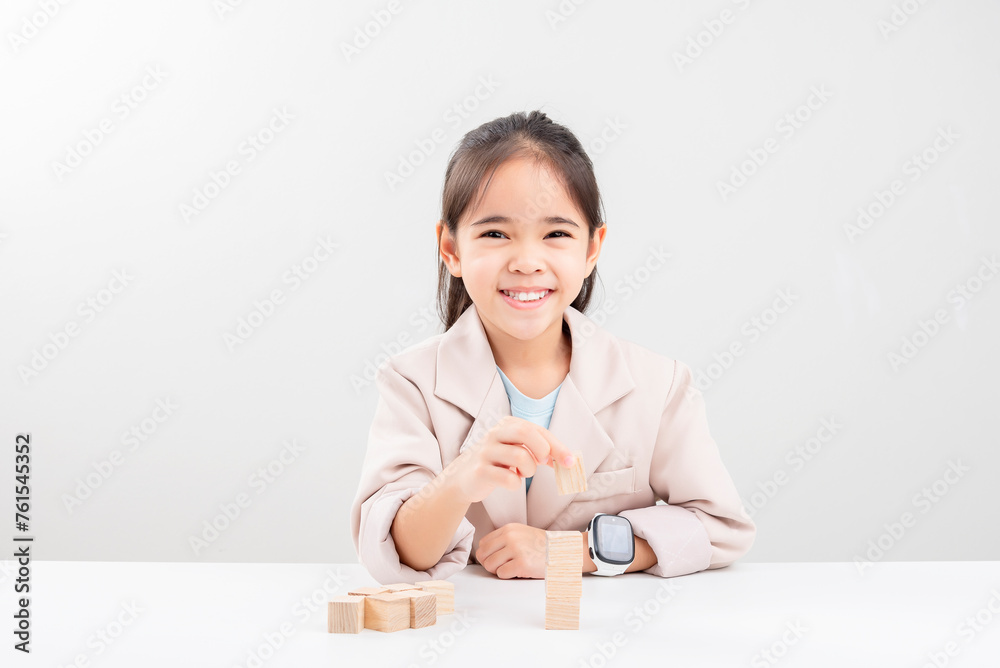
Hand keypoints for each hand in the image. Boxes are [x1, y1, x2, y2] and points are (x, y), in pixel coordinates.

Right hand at [443, 416, 576, 504]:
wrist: (463, 478)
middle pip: (525, 432)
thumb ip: (540, 451)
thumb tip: (568, 460)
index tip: (570, 462)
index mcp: (507, 424)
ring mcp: (486, 451)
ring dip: (529, 470)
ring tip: (523, 473)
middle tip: (543, 463)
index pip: (537, 430)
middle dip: (542, 449)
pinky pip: (508, 478)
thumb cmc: (497, 462)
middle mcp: (495, 433)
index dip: (557, 446)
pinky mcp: (480, 471)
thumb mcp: (517, 450)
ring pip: (520, 456)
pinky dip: (516, 483)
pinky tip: (510, 481)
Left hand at [475, 523, 552, 578]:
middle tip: (502, 566)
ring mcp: (516, 549)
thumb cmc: (541, 546)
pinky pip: (501, 574)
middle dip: (490, 564)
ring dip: (498, 571)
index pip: (483, 543)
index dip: (486, 555)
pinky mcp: (522, 564)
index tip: (495, 559)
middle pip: (483, 555)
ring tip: (511, 568)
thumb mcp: (521, 534)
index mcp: (508, 529)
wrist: (562, 552)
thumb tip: (483, 554)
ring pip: (490, 565)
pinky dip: (508, 576)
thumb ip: (503, 540)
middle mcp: (510, 537)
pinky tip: (518, 571)